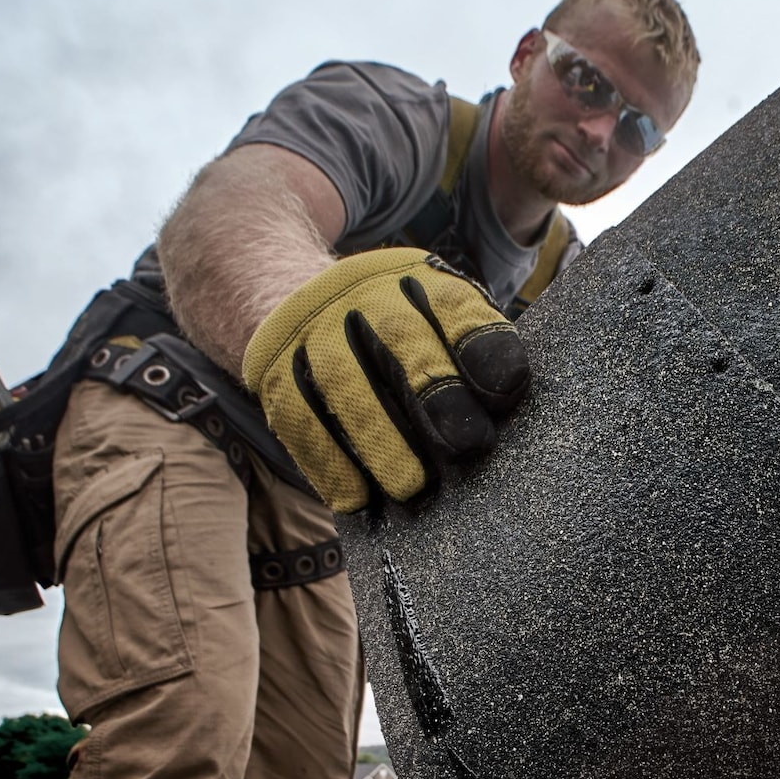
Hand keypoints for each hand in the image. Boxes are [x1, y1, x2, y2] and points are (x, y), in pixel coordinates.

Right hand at [244, 248, 529, 510]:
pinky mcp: (273, 368)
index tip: (506, 390)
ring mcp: (311, 326)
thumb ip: (470, 359)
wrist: (294, 299)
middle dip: (436, 391)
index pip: (452, 302)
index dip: (481, 345)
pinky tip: (356, 498)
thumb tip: (503, 414)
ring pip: (342, 378)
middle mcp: (361, 293)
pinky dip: (327, 460)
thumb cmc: (396, 336)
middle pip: (399, 334)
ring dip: (378, 436)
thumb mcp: (435, 325)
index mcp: (415, 280)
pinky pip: (296, 416)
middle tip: (469, 445)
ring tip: (410, 486)